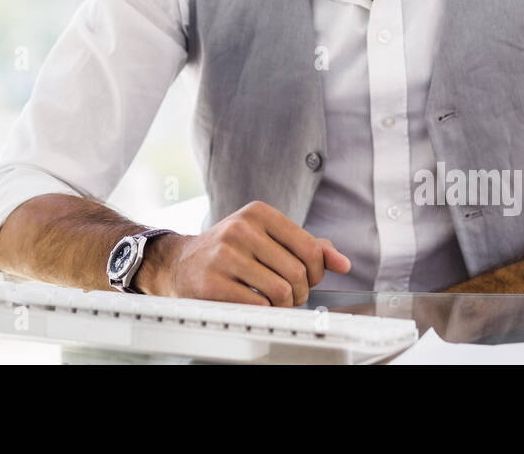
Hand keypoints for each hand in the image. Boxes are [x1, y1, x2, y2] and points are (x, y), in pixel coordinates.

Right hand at [137, 200, 351, 305]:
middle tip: (289, 295)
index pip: (310, 248)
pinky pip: (258, 306)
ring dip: (283, 305)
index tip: (307, 278)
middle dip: (300, 292)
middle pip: (298, 273)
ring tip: (273, 301)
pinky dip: (263, 311)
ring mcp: (224, 255)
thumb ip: (307, 246)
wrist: (180, 262)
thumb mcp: (267, 237)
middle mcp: (241, 229)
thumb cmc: (231, 250)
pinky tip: (254, 303)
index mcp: (259, 213)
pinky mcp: (212, 282)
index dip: (317, 271)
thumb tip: (343, 263)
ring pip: (281, 292)